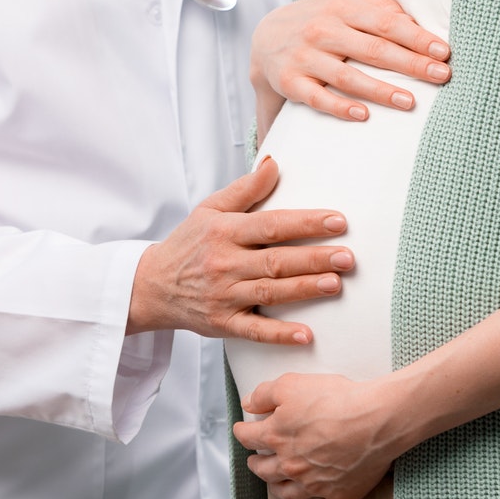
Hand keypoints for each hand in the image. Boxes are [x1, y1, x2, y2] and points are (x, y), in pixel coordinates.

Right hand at [126, 154, 354, 344]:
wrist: (151, 285)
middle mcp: (225, 263)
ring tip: (336, 284)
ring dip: (304, 289)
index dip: (305, 223)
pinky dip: (279, 335)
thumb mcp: (210, 209)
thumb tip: (275, 163)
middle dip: (314, 258)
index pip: (271, 225)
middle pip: (276, 260)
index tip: (338, 221)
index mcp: (225, 231)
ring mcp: (224, 295)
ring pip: (270, 293)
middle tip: (348, 256)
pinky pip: (254, 331)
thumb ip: (245, 189)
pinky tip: (306, 336)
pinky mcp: (223, 324)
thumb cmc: (188, 243)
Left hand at [234, 372, 405, 498]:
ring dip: (278, 489)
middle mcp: (291, 464)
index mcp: (277, 436)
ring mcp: (314, 484)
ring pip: (288, 494)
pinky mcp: (339, 496)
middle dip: (256, 463)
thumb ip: (265, 393)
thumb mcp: (292, 384)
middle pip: (264, 469)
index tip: (241, 429)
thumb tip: (248, 403)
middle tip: (254, 459)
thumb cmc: (336, 398)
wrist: (375, 420)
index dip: (242, 432)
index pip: (249, 437)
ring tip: (276, 484)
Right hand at [250, 0, 449, 130]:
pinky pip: (317, 98)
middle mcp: (323, 30)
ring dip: (381, 90)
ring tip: (410, 102)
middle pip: (374, 49)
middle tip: (442, 76)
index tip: (443, 52)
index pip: (387, 23)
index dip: (417, 38)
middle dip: (411, 63)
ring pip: (348, 76)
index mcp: (343, 6)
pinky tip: (362, 115)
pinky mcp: (291, 81)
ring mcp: (306, 57)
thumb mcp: (347, 1)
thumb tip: (416, 24)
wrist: (266, 37)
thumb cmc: (321, 18)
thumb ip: (380, 7)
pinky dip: (339, 107)